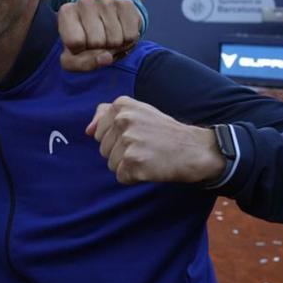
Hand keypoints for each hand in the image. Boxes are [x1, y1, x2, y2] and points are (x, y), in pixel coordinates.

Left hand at [56, 0, 142, 70]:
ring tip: (108, 38)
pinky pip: (130, 36)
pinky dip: (127, 41)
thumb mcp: (73, 59)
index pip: (75, 42)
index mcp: (67, 12)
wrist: (106, 25)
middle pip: (96, 42)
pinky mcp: (126, 4)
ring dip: (114, 46)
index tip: (79, 45)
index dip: (79, 51)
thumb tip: (107, 58)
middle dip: (98, 49)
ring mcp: (107, 0)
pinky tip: (120, 33)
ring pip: (114, 40)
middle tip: (97, 43)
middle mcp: (86, 1)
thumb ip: (82, 64)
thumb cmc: (84, 43)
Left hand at [86, 96, 224, 184]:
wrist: (194, 149)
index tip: (138, 135)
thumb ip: (108, 115)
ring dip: (128, 166)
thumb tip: (87, 130)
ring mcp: (128, 141)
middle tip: (145, 147)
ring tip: (149, 156)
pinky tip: (151, 167)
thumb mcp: (138, 113)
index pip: (98, 131)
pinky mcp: (133, 162)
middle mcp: (123, 120)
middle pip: (103, 149)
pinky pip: (121, 177)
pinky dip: (134, 177)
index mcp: (122, 105)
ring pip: (111, 164)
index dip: (117, 139)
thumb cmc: (164, 132)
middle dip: (121, 153)